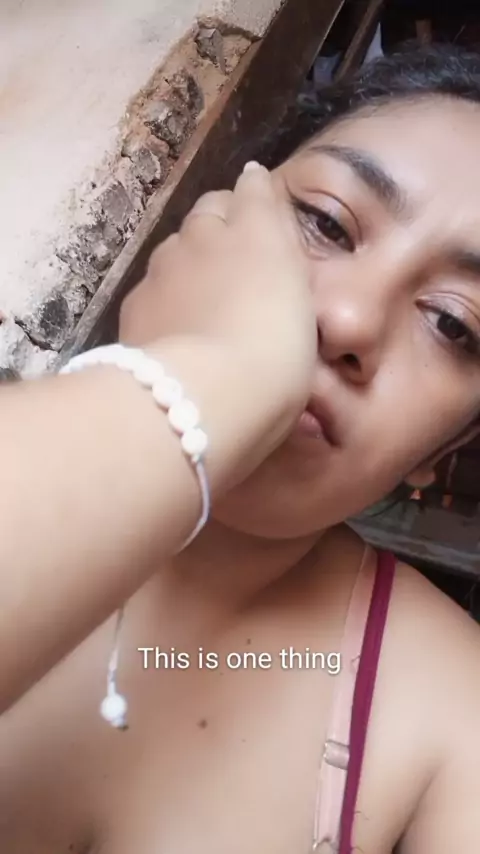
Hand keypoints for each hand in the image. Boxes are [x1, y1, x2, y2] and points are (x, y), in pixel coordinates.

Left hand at [119, 163, 316, 467]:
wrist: (204, 395)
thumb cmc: (277, 358)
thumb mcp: (306, 316)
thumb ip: (288, 275)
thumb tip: (277, 252)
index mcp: (259, 231)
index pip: (254, 188)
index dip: (258, 194)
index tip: (263, 207)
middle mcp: (206, 234)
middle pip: (210, 210)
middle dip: (222, 222)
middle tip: (237, 256)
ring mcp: (164, 265)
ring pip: (176, 247)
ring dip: (191, 259)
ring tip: (204, 296)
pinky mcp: (135, 301)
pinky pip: (153, 285)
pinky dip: (165, 296)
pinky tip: (174, 326)